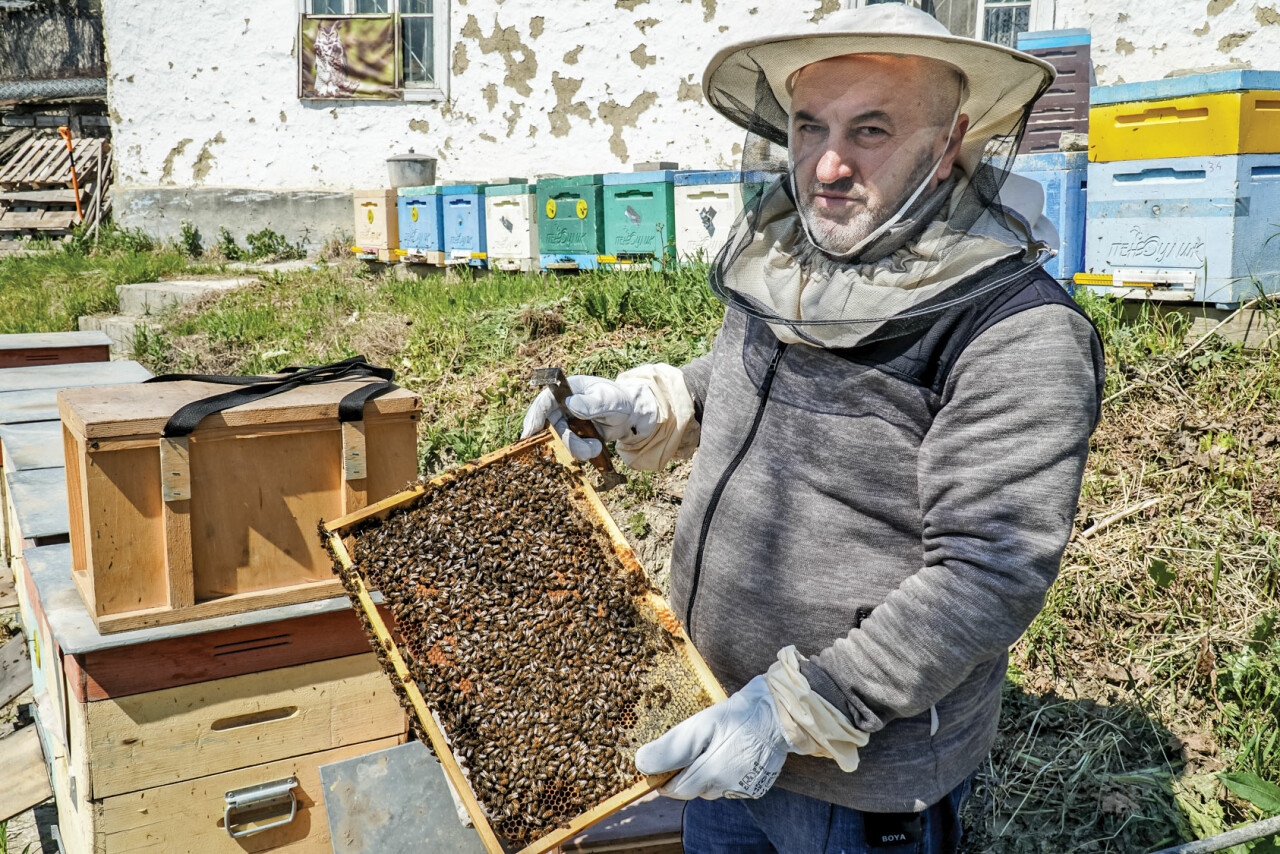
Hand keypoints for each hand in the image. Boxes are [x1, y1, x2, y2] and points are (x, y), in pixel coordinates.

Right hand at [520, 374, 657, 459]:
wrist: (629, 415)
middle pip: (548, 424)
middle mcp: (561, 405)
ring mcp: (565, 421)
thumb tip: (571, 404)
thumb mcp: (610, 400)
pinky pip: (568, 447)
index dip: (536, 416)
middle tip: (574, 450)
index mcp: (568, 389)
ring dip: (577, 447)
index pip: (545, 400)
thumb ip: (592, 402)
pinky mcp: (571, 435)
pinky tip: (595, 448)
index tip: (530, 433)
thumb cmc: (619, 400)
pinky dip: (580, 451)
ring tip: (596, 447)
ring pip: (559, 439)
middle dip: (561, 440)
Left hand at [634, 675, 792, 799]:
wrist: (779, 714)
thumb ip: (671, 747)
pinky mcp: (757, 785)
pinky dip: (726, 773)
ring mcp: (743, 788)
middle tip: (686, 752)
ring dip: (707, 774)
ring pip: (714, 787)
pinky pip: (733, 785)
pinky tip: (730, 754)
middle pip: (695, 789)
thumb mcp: (699, 724)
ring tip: (711, 748)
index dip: (664, 780)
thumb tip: (642, 763)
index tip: (658, 769)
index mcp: (710, 773)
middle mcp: (726, 787)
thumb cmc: (737, 715)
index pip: (676, 790)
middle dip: (686, 774)